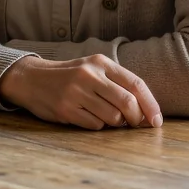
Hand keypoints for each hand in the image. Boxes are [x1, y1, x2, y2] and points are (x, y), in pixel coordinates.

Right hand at [0, 54, 162, 129]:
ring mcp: (76, 92)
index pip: (136, 84)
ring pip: (113, 118)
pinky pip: (95, 125)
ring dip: (114, 123)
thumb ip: (118, 85)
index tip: (157, 121)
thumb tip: (147, 113)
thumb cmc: (70, 77)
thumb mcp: (92, 70)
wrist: (31, 79)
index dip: (151, 105)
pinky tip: (85, 116)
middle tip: (134, 124)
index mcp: (100, 62)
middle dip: (136, 119)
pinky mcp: (66, 109)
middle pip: (128, 103)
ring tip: (102, 115)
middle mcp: (89, 75)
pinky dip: (96, 126)